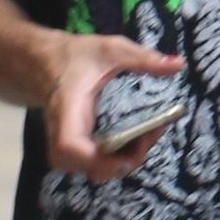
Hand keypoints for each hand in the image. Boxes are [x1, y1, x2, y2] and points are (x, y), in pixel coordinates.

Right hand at [43, 34, 184, 184]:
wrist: (42, 63)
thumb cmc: (74, 56)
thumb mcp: (110, 49)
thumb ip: (142, 58)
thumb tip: (178, 65)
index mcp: (67, 109)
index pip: (69, 146)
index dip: (96, 159)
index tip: (127, 152)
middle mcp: (62, 133)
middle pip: (85, 167)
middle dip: (123, 162)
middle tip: (149, 135)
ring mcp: (65, 143)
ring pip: (91, 170)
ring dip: (122, 162)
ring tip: (145, 137)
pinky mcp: (73, 147)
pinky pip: (93, 164)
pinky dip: (116, 158)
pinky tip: (134, 139)